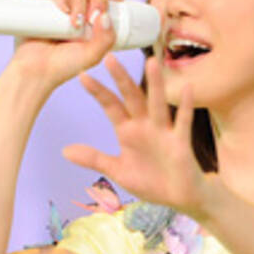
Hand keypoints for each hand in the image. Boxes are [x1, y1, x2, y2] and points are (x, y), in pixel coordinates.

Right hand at [6, 0, 124, 90]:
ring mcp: (60, 5)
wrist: (37, 70)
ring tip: (75, 24)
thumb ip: (105, 39)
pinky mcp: (42, 3)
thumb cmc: (64, 65)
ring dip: (80, 2)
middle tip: (93, 17)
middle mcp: (78, 9)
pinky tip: (64, 10)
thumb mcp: (92, 55)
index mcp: (93, 20)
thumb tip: (105, 15)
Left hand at [62, 52, 214, 219]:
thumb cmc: (151, 181)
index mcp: (128, 132)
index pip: (111, 106)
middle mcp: (146, 126)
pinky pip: (183, 122)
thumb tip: (65, 151)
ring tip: (151, 62)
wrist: (179, 196)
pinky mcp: (180, 143)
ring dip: (155, 84)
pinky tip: (188, 89)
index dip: (98, 92)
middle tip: (109, 58)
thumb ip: (94, 158)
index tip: (83, 75)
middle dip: (121, 79)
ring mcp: (164, 132)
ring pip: (158, 104)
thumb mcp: (118, 171)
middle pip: (132, 98)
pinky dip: (186, 106)